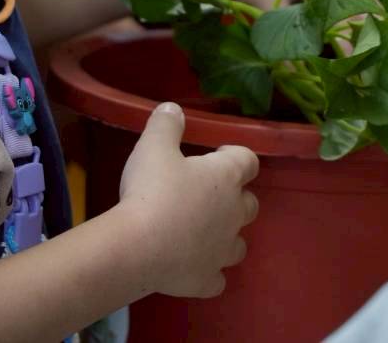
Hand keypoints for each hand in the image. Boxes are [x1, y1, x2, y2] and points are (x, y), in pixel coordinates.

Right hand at [117, 102, 259, 297]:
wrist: (138, 247)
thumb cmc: (151, 190)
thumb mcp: (152, 146)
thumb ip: (166, 124)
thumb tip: (173, 108)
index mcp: (226, 177)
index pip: (248, 160)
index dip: (235, 155)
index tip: (216, 154)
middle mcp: (234, 213)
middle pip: (250, 203)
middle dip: (235, 197)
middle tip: (205, 193)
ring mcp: (223, 250)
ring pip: (239, 244)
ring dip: (226, 236)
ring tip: (201, 231)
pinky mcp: (207, 279)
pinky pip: (217, 279)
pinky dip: (209, 272)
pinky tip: (192, 266)